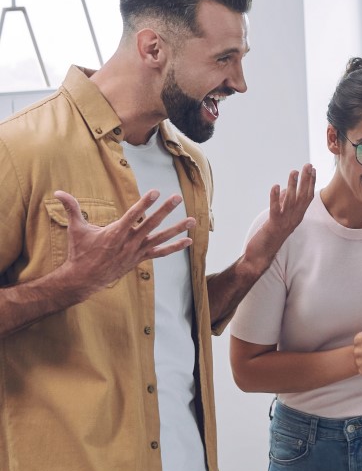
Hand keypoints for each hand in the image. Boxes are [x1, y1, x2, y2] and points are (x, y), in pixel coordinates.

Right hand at [55, 189, 193, 288]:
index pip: (132, 215)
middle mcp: (129, 242)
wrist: (84, 278)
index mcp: (115, 233)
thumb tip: (58, 192)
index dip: (144, 203)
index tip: (155, 192)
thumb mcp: (76, 229)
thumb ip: (71, 208)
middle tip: (178, 198)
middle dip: (165, 210)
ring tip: (193, 220)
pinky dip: (174, 247)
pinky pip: (160, 253)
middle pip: (150, 223)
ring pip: (160, 238)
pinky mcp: (140, 258)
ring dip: (177, 229)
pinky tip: (188, 241)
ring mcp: (136, 251)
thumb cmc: (80, 251)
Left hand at [241, 164, 315, 271]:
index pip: (307, 197)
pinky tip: (275, 186)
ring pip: (291, 201)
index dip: (311, 183)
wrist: (261, 256)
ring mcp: (284, 222)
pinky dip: (275, 197)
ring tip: (294, 172)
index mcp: (297, 217)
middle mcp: (294, 219)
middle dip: (306, 180)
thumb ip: (283, 204)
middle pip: (303, 197)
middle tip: (308, 166)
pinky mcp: (273, 225)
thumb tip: (284, 190)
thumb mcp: (279, 218)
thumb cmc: (270, 237)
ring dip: (292, 185)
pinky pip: (275, 209)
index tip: (313, 170)